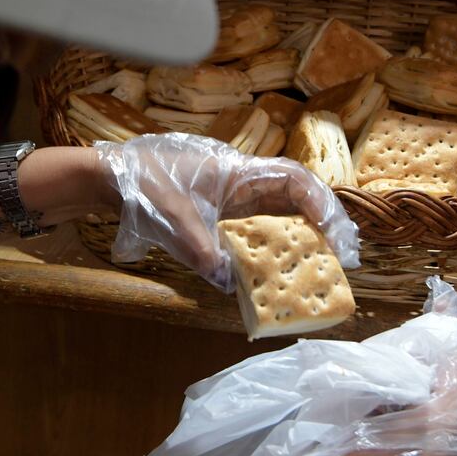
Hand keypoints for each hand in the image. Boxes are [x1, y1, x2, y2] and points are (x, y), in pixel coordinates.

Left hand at [94, 132, 359, 290]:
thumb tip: (227, 282)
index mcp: (239, 173)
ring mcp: (232, 196)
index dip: (322, 205)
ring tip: (322, 265)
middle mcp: (242, 181)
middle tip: (345, 257)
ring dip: (302, 234)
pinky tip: (277, 267)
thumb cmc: (143, 188)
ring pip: (280, 211)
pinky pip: (258, 224)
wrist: (112, 178)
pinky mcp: (220, 212)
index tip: (337, 234)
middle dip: (323, 223)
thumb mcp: (173, 220)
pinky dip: (273, 242)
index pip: (295, 181)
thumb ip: (201, 250)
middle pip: (296, 197)